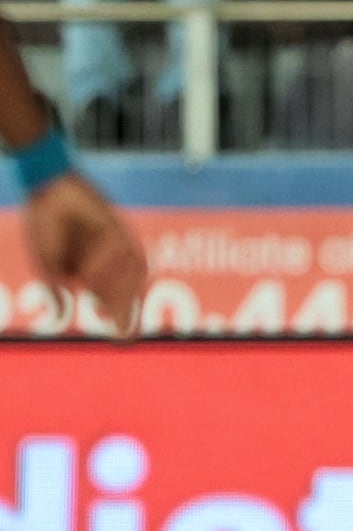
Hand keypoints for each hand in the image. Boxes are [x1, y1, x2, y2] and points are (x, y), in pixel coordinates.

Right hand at [25, 172, 147, 337]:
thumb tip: (60, 320)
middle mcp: (104, 262)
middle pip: (122, 292)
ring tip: (121, 311)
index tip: (123, 339)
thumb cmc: (44, 228)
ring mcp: (113, 247)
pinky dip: (122, 263)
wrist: (52, 191)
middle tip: (129, 337)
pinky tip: (111, 274)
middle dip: (127, 314)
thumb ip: (54, 291)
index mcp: (85, 273)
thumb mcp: (46, 264)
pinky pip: (129, 251)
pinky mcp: (119, 230)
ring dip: (127, 293)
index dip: (117, 318)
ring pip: (130, 275)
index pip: (107, 300)